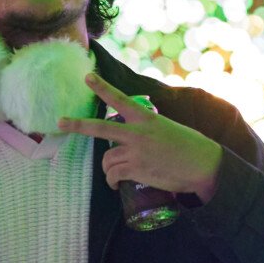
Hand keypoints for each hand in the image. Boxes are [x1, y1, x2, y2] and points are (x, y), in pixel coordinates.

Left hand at [58, 73, 223, 201]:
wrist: (203, 165)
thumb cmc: (189, 147)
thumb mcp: (166, 129)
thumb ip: (146, 130)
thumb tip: (130, 139)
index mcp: (146, 118)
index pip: (120, 99)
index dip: (102, 88)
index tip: (87, 77)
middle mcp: (137, 133)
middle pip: (100, 128)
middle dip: (77, 125)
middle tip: (60, 122)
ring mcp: (135, 151)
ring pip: (106, 159)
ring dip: (108, 169)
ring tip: (115, 175)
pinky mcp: (136, 170)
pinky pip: (113, 175)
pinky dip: (111, 181)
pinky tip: (115, 185)